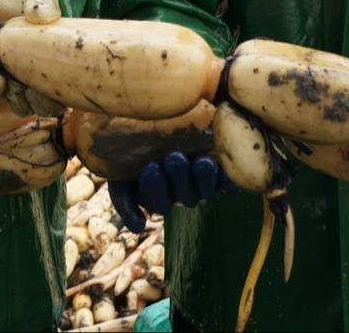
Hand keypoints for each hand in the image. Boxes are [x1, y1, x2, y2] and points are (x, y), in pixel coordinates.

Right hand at [108, 151, 238, 233]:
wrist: (161, 120)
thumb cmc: (137, 147)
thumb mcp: (120, 172)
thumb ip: (123, 200)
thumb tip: (139, 227)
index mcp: (159, 194)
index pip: (159, 204)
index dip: (156, 189)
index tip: (151, 166)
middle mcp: (183, 192)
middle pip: (185, 197)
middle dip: (179, 178)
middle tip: (174, 157)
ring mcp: (204, 184)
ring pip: (207, 192)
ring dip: (203, 176)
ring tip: (200, 160)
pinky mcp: (223, 174)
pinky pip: (229, 183)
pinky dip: (224, 175)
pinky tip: (217, 160)